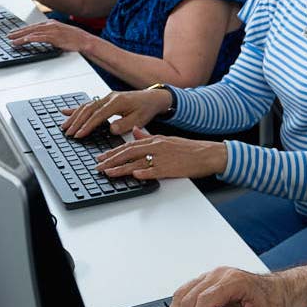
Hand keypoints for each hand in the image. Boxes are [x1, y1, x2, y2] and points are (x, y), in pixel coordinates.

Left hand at [7, 19, 96, 53]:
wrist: (84, 40)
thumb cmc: (73, 39)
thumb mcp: (59, 34)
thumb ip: (49, 35)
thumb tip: (39, 39)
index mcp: (51, 24)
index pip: (33, 26)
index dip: (22, 30)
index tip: (13, 33)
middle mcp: (50, 25)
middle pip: (30, 29)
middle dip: (18, 32)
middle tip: (8, 36)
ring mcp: (52, 31)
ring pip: (33, 33)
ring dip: (22, 37)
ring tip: (12, 41)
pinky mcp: (55, 37)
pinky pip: (41, 38)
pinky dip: (32, 38)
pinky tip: (25, 40)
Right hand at [58, 89, 172, 136]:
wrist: (153, 98)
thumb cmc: (147, 108)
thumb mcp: (139, 119)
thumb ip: (125, 125)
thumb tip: (112, 130)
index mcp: (117, 102)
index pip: (98, 115)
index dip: (87, 125)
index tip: (79, 134)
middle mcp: (110, 97)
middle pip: (88, 109)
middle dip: (77, 122)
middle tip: (68, 132)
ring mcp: (106, 97)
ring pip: (86, 106)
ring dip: (74, 116)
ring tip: (64, 126)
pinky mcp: (105, 99)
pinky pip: (88, 103)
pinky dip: (76, 108)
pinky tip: (65, 111)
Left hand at [95, 128, 227, 179]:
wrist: (207, 154)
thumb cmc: (188, 149)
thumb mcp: (166, 139)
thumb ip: (148, 137)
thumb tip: (135, 132)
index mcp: (155, 140)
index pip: (129, 145)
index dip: (113, 151)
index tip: (102, 157)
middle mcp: (157, 147)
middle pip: (129, 153)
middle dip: (111, 160)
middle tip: (98, 166)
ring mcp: (163, 158)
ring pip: (138, 163)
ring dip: (122, 168)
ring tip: (108, 173)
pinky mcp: (171, 169)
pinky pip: (155, 171)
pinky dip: (144, 173)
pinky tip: (134, 175)